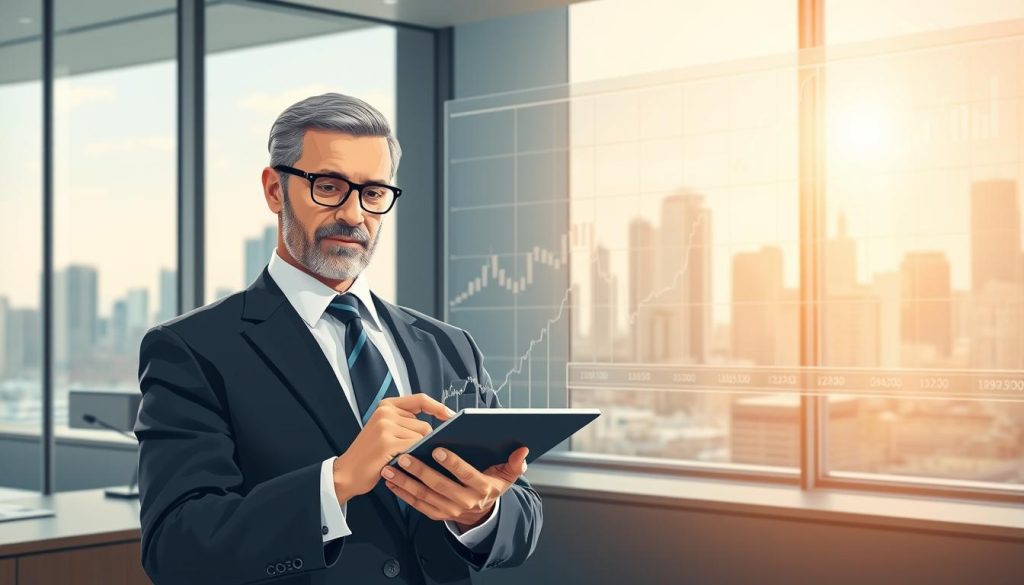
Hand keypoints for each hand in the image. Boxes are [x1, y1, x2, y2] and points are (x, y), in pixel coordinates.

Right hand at [333, 394, 454, 501]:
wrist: (346, 473)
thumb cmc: (370, 455)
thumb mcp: (385, 429)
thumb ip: (406, 422)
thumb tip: (439, 425)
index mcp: (386, 405)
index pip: (420, 399)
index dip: (438, 407)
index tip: (451, 416)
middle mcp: (385, 412)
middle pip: (425, 425)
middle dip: (423, 442)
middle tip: (409, 454)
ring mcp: (385, 426)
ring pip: (422, 437)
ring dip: (417, 451)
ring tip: (400, 459)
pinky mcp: (387, 442)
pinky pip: (415, 447)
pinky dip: (415, 458)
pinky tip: (402, 464)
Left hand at [381, 445, 529, 531]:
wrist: (483, 514)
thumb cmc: (492, 485)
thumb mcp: (508, 476)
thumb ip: (515, 463)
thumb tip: (523, 449)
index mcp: (482, 488)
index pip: (466, 475)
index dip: (452, 463)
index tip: (437, 449)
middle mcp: (465, 501)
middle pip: (440, 486)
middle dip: (420, 471)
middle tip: (405, 455)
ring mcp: (449, 510)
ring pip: (424, 496)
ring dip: (405, 482)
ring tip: (390, 468)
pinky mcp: (436, 515)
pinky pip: (417, 505)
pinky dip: (402, 494)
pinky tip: (391, 481)